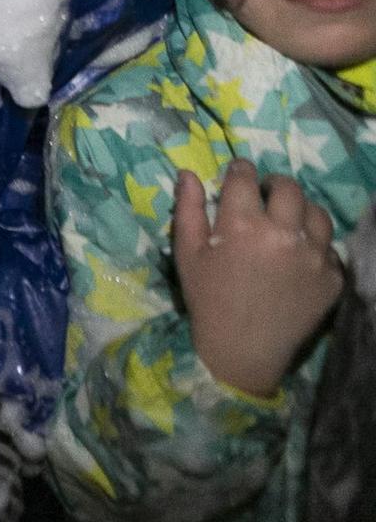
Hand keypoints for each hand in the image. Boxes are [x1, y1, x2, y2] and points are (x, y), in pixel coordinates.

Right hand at [175, 160, 343, 395]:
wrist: (243, 351)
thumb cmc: (208, 300)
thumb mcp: (188, 254)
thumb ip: (188, 209)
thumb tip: (188, 173)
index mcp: (242, 224)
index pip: (245, 177)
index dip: (239, 170)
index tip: (237, 173)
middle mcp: (284, 233)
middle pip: (288, 188)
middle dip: (273, 184)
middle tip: (264, 195)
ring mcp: (314, 255)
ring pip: (316, 212)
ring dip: (300, 210)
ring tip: (287, 221)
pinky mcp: (333, 277)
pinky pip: (329, 247)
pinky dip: (314, 244)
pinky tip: (299, 254)